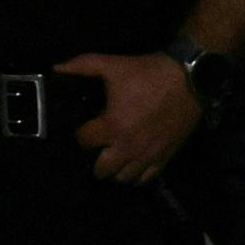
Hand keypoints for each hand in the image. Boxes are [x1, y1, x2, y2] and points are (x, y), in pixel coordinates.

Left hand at [56, 52, 203, 184]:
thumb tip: (56, 69)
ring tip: (117, 155)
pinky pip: (145, 179)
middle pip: (102, 171)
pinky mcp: (164, 158)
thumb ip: (82, 65)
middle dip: (96, 160)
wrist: (188, 79)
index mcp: (112, 126)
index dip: (81, 134)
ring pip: (123, 179)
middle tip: (100, 147)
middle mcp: (127, 147)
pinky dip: (137, 175)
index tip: (86, 127)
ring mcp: (147, 156)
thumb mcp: (112, 65)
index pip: (84, 142)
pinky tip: (135, 162)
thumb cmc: (147, 73)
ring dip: (117, 169)